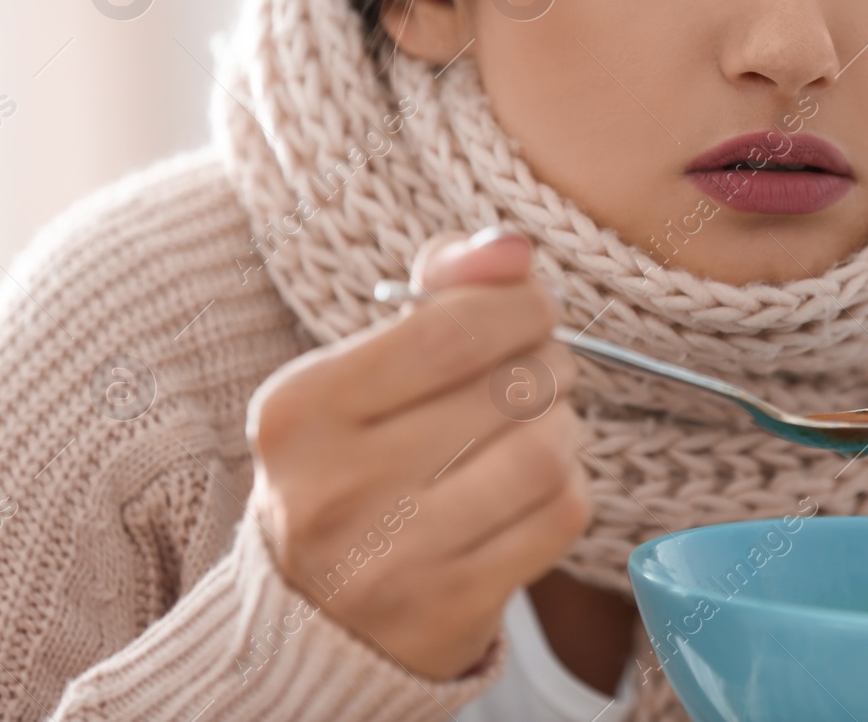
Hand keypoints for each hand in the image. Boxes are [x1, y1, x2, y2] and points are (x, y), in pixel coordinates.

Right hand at [246, 228, 590, 678]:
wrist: (312, 619)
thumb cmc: (353, 466)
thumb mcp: (363, 371)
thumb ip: (439, 294)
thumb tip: (512, 248)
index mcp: (299, 409)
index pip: (452, 330)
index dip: (521, 305)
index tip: (533, 309)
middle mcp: (332, 488)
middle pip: (509, 389)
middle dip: (549, 364)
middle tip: (538, 372)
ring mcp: (389, 560)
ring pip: (544, 454)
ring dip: (564, 428)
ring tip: (539, 428)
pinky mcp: (448, 611)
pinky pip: (559, 517)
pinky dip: (568, 487)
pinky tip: (537, 486)